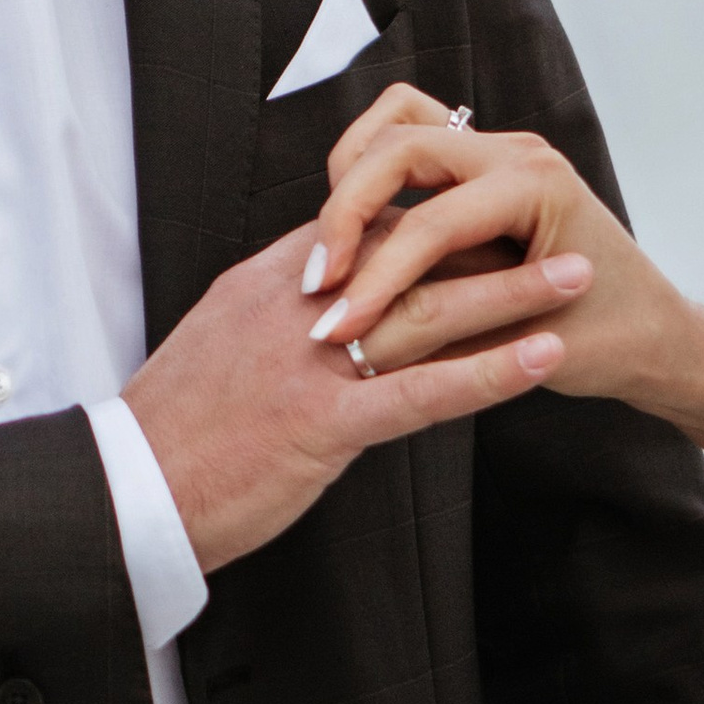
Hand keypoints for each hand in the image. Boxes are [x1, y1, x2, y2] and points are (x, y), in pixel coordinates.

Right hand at [123, 221, 575, 575]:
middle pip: (407, 253)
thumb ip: (275, 313)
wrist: (124, 493)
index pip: (364, 225)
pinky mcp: (321, 427)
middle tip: (556, 221)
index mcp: (267, 285)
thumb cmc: (172, 432)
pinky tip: (544, 358)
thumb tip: (324, 295)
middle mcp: (295, 309)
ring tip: (578, 276)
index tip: (489, 210)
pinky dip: (490, 372)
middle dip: (489, 237)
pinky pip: (420, 393)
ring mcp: (309, 365)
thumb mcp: (218, 346)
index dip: (434, 216)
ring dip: (512, 292)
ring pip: (427, 311)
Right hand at [304, 87, 682, 399]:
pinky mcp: (484, 164)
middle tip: (319, 279)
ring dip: (352, 178)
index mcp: (540, 187)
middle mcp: (520, 154)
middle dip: (346, 212)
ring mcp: (501, 151)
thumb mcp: (529, 346)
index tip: (335, 327)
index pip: (429, 223)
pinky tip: (356, 225)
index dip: (375, 279)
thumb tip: (362, 329)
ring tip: (331, 247)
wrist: (657, 336)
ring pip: (397, 126)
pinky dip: (371, 167)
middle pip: (400, 148)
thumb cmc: (609, 343)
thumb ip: (449, 327)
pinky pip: (411, 135)